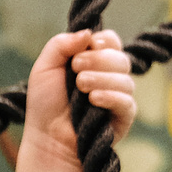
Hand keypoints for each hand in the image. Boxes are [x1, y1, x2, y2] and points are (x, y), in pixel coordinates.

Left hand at [19, 29, 135, 171]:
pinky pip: (127, 102)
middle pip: (120, 58)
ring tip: (80, 86)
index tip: (88, 46)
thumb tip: (88, 33)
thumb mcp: (44, 68)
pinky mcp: (123, 117)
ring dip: (102, 79)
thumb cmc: (44, 105)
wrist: (46, 138)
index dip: (104, 41)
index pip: (112, 42)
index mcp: (94, 61)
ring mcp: (118, 97)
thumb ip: (61, 44)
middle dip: (98, 60)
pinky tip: (94, 99)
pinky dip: (111, 97)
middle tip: (76, 70)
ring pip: (125, 79)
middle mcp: (109, 77)